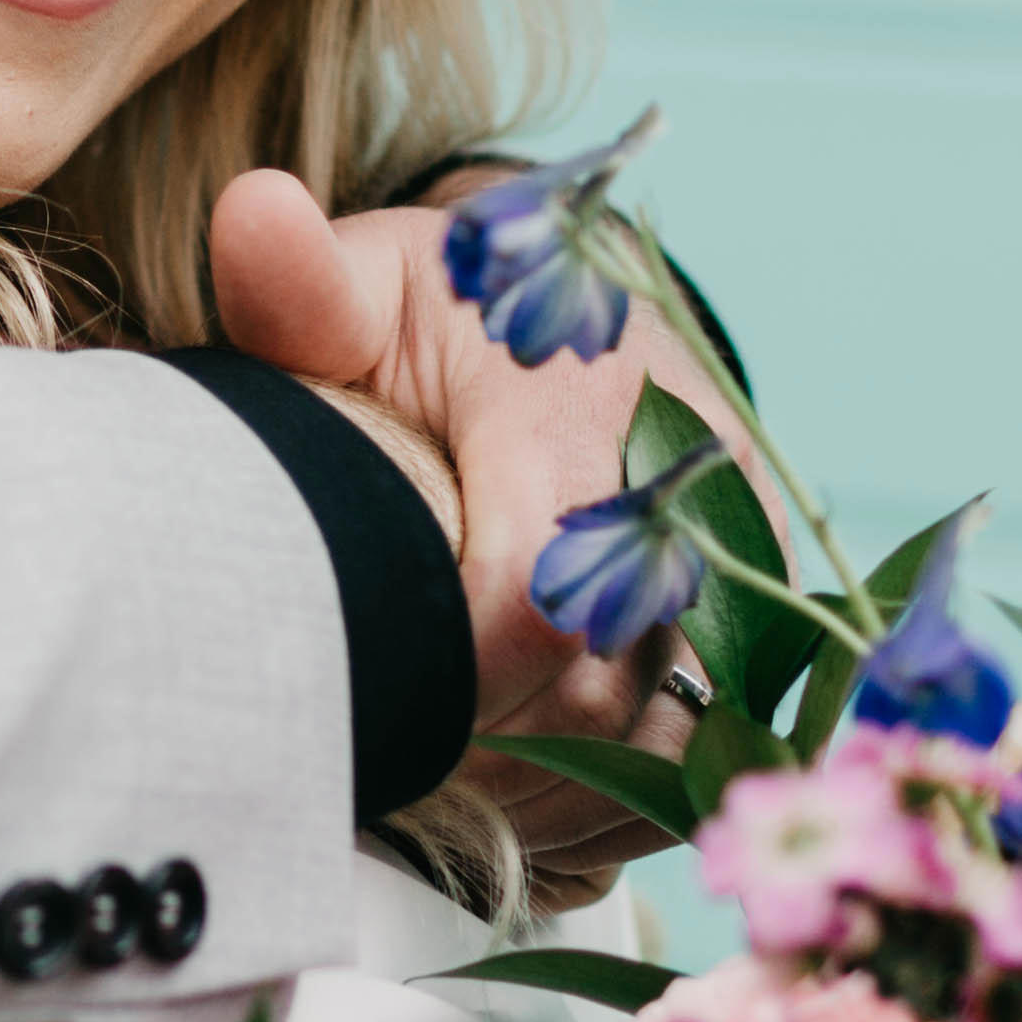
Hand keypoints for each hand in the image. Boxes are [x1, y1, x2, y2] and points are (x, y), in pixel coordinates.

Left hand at [210, 167, 706, 879]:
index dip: (441, 678)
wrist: (581, 322)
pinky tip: (527, 800)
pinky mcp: (769, 635)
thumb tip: (252, 215)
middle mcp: (695, 492)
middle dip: (479, 753)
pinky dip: (612, 806)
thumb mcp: (370, 287)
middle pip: (596, 695)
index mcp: (589, 404)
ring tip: (443, 788)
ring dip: (546, 797)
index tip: (365, 696)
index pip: (527, 598)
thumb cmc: (451, 318)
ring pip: (661, 748)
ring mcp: (746, 571)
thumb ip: (301, 283)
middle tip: (385, 765)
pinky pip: (706, 762)